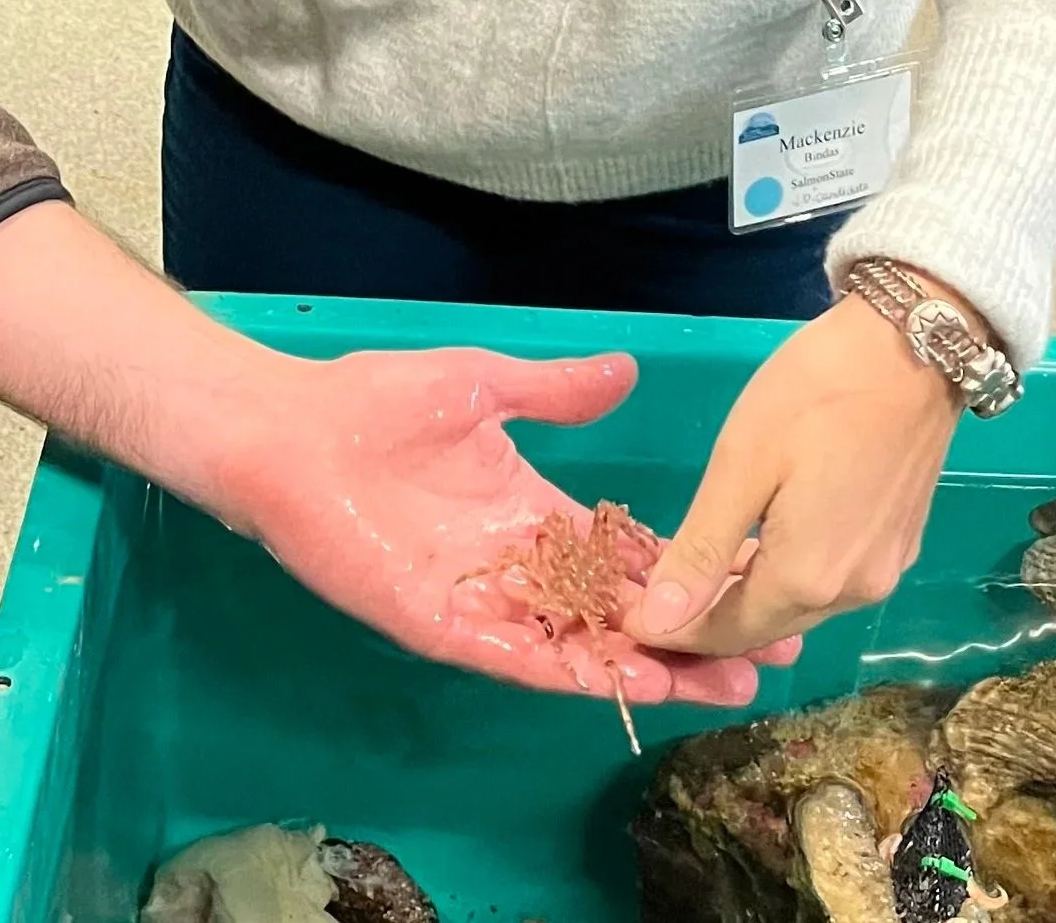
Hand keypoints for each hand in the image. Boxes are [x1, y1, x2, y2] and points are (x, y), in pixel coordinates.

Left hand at [217, 346, 776, 710]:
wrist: (290, 433)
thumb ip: (554, 391)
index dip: (683, 570)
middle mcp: (516, 564)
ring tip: (721, 682)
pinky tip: (629, 684)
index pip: (621, 551)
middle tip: (765, 653)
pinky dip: (573, 674)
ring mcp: (482, 601)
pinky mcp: (443, 626)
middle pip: (616, 611)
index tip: (750, 583)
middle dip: (688, 631)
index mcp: (529, 508)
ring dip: (649, 665)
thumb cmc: (374, 402)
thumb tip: (626, 371)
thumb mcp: (483, 385)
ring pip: (581, 648)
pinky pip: (519, 657)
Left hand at [629, 293, 961, 657]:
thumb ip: (701, 549)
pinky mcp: (898, 545)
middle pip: (764, 628)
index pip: (725, 635)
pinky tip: (757, 546)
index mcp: (808, 580)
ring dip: (746, 597)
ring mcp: (883, 571)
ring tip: (696, 570)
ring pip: (798, 607)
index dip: (671, 631)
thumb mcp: (742, 463)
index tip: (625, 615)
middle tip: (652, 591)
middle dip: (706, 620)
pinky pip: (828, 581)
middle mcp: (852, 594)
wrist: (914, 347)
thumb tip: (659, 623)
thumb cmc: (816, 394)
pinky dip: (785, 576)